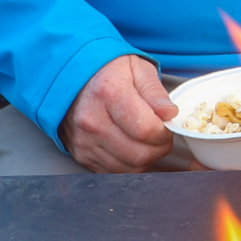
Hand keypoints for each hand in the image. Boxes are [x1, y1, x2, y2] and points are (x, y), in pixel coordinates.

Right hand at [59, 54, 177, 171]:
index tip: (167, 125)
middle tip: (161, 136)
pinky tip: (132, 148)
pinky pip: (114, 171)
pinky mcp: (81, 154)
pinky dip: (129, 165)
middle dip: (159, 148)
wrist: (70, 78)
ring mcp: (84, 140)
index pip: (145, 129)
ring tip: (147, 141)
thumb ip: (155, 92)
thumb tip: (170, 114)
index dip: (164, 132)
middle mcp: (92, 120)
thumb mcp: (137, 68)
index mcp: (109, 93)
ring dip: (146, 159)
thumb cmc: (107, 71)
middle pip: (138, 154)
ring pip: (128, 167)